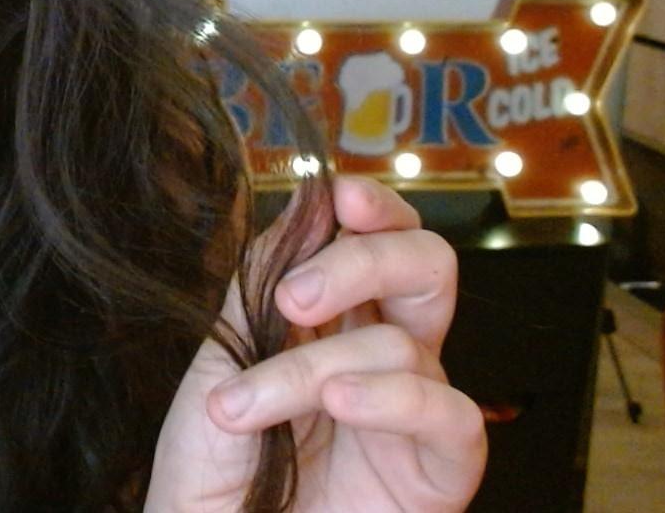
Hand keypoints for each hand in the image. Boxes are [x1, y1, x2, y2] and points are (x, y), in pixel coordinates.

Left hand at [144, 176, 485, 511]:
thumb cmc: (213, 468)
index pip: (383, 239)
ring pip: (403, 343)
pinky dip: (393, 400)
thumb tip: (307, 199)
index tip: (340, 194)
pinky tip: (340, 405)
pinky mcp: (441, 470)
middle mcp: (386, 355)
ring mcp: (416, 410)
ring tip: (248, 407)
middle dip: (366, 260)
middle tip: (296, 296)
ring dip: (311, 369)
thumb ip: (262, 283)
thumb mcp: (222, 361)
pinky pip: (451, 415)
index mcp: (337, 319)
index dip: (376, 208)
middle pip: (427, 266)